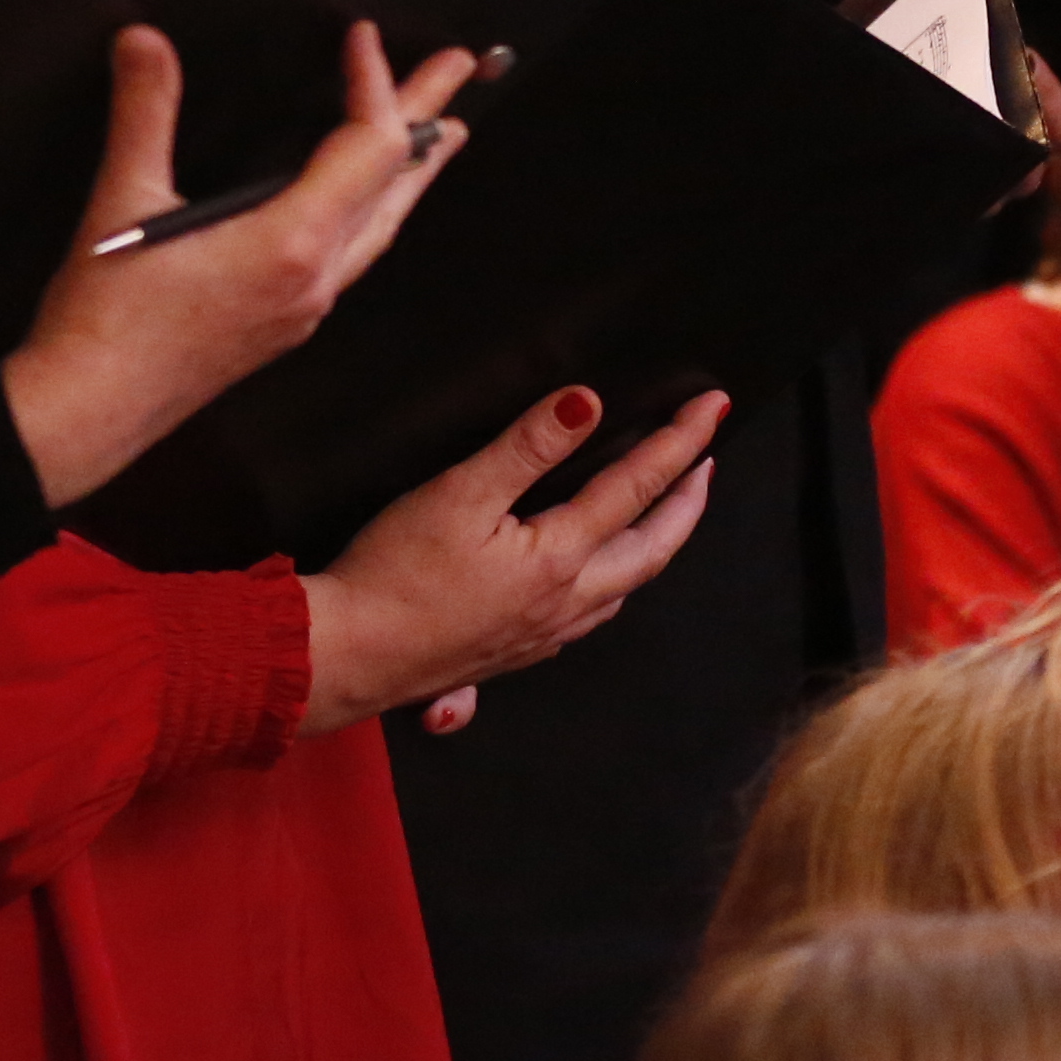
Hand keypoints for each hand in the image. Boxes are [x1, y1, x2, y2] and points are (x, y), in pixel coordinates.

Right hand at [0, 23, 484, 510]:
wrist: (91, 414)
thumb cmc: (106, 318)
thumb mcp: (123, 202)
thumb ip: (144, 114)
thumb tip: (144, 37)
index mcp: (291, 242)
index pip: (366, 147)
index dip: (373, 85)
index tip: (364, 34)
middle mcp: (315, 277)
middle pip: (392, 187)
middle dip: (427, 122)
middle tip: (460, 66)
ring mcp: (305, 307)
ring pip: (381, 228)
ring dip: (409, 174)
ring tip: (438, 140)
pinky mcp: (284, 325)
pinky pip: (354, 255)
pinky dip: (374, 212)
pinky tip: (357, 208)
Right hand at [297, 384, 724, 734]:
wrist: (349, 655)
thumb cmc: (394, 576)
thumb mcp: (458, 493)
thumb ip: (526, 447)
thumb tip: (585, 404)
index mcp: (558, 557)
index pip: (637, 487)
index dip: (678, 442)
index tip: (711, 407)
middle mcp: (565, 602)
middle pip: (652, 549)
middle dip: (688, 503)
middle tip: (707, 465)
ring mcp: (542, 634)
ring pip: (624, 588)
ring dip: (655, 546)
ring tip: (664, 517)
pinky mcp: (513, 652)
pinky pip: (589, 618)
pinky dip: (612, 585)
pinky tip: (593, 582)